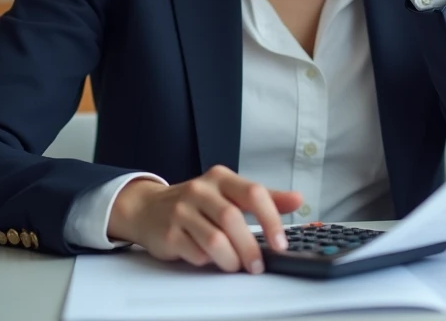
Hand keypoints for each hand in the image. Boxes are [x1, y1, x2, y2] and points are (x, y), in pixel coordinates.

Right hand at [109, 165, 302, 273]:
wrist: (147, 208)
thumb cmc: (197, 203)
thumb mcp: (230, 193)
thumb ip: (265, 198)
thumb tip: (298, 200)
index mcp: (221, 178)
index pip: (253, 193)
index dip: (271, 219)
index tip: (281, 243)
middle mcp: (200, 190)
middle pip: (233, 220)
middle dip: (250, 248)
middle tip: (258, 265)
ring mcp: (182, 211)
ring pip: (214, 240)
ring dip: (231, 259)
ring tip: (236, 265)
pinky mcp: (168, 233)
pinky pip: (195, 253)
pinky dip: (208, 261)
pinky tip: (209, 258)